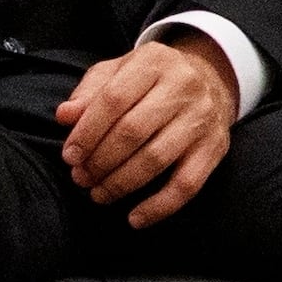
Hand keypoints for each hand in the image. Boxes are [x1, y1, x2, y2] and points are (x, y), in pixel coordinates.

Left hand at [55, 32, 239, 227]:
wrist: (209, 81)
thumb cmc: (151, 81)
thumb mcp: (118, 73)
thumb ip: (90, 92)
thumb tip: (65, 117)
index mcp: (154, 62)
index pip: (114, 100)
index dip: (87, 132)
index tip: (69, 156)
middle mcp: (183, 86)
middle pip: (133, 131)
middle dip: (100, 161)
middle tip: (81, 178)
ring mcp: (202, 118)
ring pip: (156, 159)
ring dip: (120, 183)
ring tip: (99, 194)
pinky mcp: (215, 147)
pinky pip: (188, 184)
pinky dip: (159, 206)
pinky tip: (135, 219)